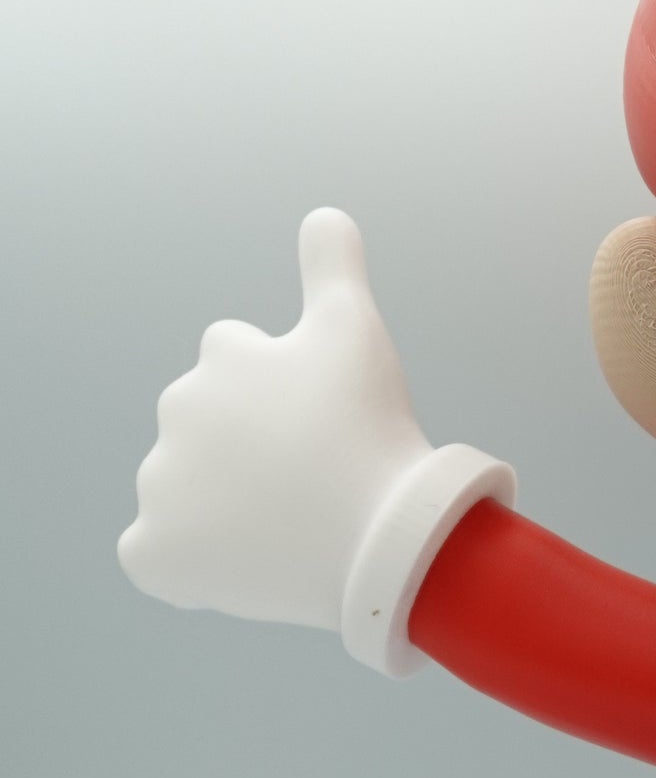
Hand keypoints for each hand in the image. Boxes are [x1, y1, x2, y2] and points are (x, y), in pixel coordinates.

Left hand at [120, 210, 511, 672]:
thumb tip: (324, 214)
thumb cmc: (372, 431)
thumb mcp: (357, 330)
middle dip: (252, 450)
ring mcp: (163, 484)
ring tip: (290, 525)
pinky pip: (154, 556)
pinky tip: (236, 563)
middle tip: (314, 477)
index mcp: (222, 357)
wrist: (379, 538)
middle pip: (214, 434)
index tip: (326, 423)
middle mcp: (178, 411)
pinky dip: (184, 562)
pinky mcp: (159, 551)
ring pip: (187, 491)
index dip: (291, 399)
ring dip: (225, 505)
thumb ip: (333, 265)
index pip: (244, 371)